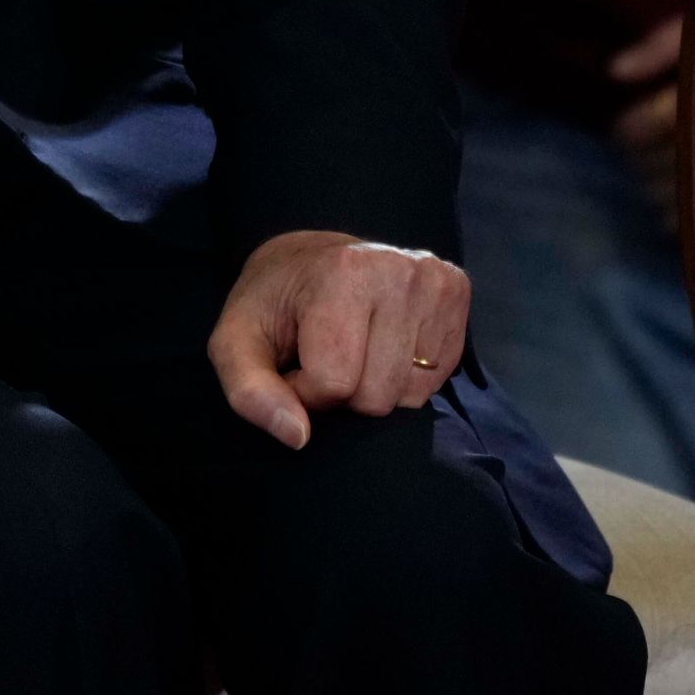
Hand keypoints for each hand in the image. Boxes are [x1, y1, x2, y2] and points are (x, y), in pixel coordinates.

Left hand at [207, 229, 469, 446]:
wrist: (310, 258)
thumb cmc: (273, 304)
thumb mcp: (237, 340)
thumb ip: (249, 389)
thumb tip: (297, 437)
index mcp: (343, 272)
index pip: (334, 382)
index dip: (305, 390)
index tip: (293, 363)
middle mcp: (400, 271)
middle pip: (377, 396)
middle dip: (342, 393)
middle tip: (324, 354)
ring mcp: (435, 283)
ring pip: (410, 397)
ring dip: (375, 388)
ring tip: (353, 348)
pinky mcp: (456, 295)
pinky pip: (435, 382)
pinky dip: (404, 377)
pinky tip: (383, 342)